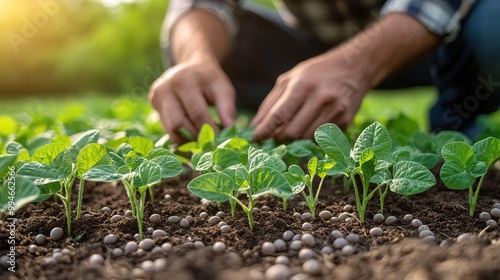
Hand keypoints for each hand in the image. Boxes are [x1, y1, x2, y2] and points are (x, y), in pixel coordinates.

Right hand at [149, 60, 235, 143]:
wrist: (191, 68)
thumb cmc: (209, 79)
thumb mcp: (223, 89)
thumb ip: (227, 109)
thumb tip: (230, 131)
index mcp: (183, 81)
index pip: (196, 114)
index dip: (210, 130)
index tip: (221, 139)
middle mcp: (164, 88)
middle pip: (179, 125)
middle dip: (197, 137)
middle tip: (211, 143)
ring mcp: (156, 98)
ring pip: (171, 131)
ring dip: (189, 140)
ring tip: (203, 140)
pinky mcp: (154, 107)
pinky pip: (168, 130)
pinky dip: (182, 137)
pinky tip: (193, 136)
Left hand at [251, 50, 369, 140]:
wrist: (354, 67)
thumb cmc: (316, 72)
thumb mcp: (290, 79)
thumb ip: (271, 103)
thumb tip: (255, 126)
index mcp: (303, 86)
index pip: (280, 115)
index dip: (265, 130)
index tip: (256, 138)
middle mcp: (320, 99)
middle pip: (292, 132)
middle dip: (279, 136)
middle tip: (274, 134)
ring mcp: (334, 112)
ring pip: (305, 138)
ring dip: (294, 138)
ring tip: (292, 127)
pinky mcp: (344, 121)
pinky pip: (320, 138)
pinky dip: (310, 136)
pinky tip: (310, 124)